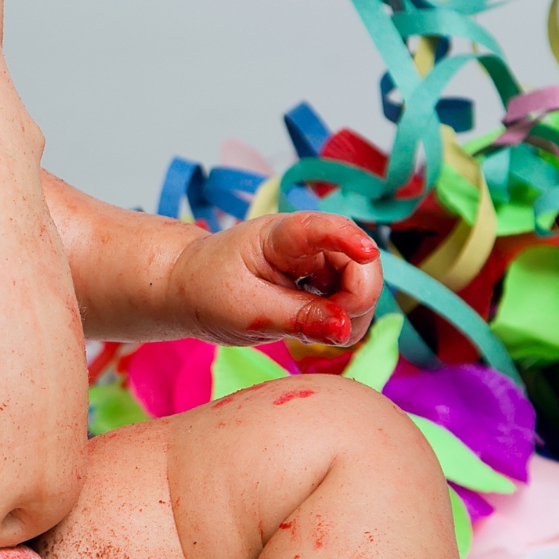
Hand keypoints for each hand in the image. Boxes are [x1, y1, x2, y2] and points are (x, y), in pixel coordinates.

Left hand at [165, 212, 382, 347]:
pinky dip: (343, 323)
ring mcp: (320, 262)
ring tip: (308, 329)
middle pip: (360, 263)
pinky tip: (313, 327)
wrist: (190, 288)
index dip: (347, 238)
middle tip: (327, 329)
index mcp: (279, 235)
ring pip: (363, 287)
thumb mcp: (245, 310)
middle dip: (357, 300)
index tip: (367, 252)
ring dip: (351, 315)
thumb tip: (345, 330)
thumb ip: (296, 318)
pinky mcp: (324, 284)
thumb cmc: (208, 290)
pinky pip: (353, 305)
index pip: (318, 228)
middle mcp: (309, 242)